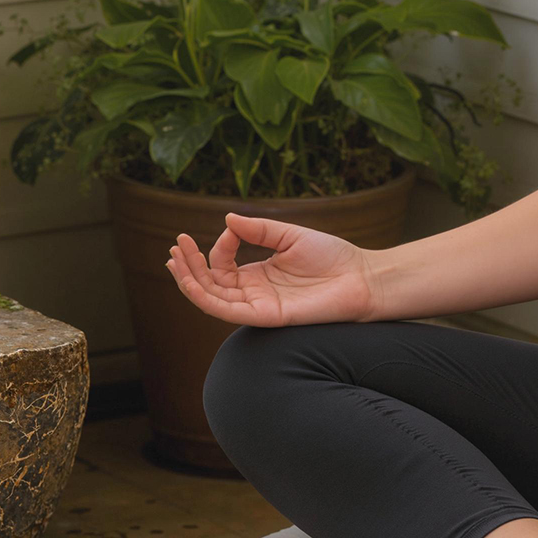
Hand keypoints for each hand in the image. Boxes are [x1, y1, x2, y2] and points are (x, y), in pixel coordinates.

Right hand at [166, 214, 376, 327]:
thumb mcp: (289, 235)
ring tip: (174, 259)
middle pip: (210, 284)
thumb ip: (258, 229)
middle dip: (189, 265)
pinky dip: (205, 298)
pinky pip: (228, 312)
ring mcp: (259, 306)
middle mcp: (255, 293)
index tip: (230, 230)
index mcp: (259, 275)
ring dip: (189, 280)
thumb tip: (226, 220)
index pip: (223, 265)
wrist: (363, 278)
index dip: (217, 247)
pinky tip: (191, 281)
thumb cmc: (333, 258)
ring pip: (212, 299)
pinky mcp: (267, 317)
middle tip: (174, 245)